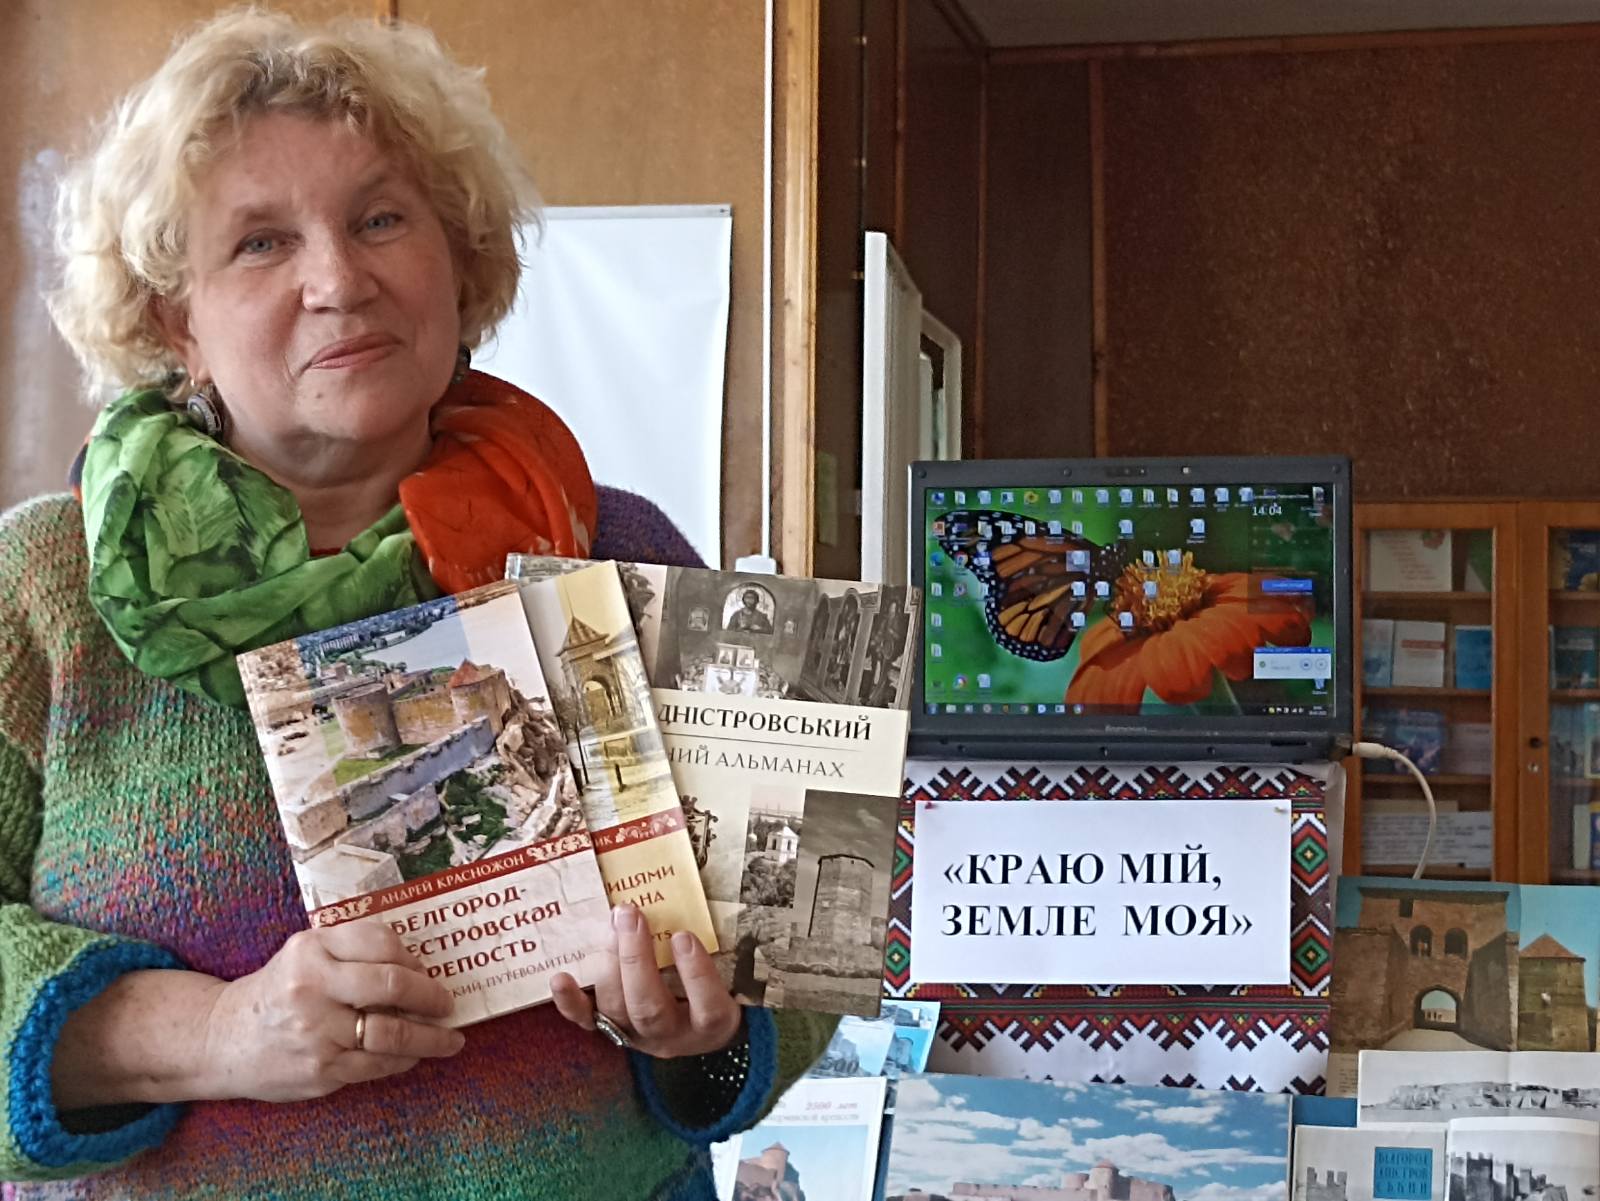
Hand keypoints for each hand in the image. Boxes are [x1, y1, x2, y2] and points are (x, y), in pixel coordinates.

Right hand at [199, 921, 464, 1101]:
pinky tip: (414, 1055)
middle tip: (448, 1003)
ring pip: (392, 1033)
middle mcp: (312, 987)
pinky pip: (377, 1065)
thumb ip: (354, 950)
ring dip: (430, 1037)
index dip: (413, 958)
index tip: (428, 970)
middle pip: (392, 986)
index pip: (381, 943)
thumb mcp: (307, 953)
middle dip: (431, 996)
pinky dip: (404, 1059)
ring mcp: (316, 1032)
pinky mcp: (320, 1070)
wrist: (222, 1039)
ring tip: (450, 1039)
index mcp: (311, 949)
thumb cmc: (279, 990)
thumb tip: (418, 966)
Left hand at [550, 905, 742, 1058]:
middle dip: (635, 959)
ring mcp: (639, 1037)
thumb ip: (718, 944)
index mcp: (712, 1023)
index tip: (682, 935)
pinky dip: (571, 1001)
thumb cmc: (718, 987)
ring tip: (611, 924)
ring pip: (618, 1011)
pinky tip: (560, 978)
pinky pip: (587, 1020)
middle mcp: (674, 1036)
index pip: (709, 1007)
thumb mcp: (730, 972)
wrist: (698, 1028)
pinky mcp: (613, 1032)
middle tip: (631, 915)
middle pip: (650, 1008)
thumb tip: (693, 892)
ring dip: (610, 964)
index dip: (695, 974)